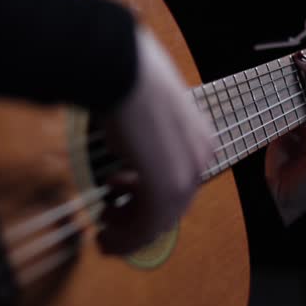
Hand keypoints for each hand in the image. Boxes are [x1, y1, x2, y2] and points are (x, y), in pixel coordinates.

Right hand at [97, 27, 213, 254]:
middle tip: (108, 215)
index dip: (145, 196)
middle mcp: (200, 160)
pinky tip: (106, 232)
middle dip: (135, 216)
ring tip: (104, 226)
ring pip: (158, 221)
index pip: (178, 184)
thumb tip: (127, 148)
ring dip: (128, 231)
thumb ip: (147, 138)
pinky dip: (126, 236)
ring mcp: (186, 174)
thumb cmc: (130, 81)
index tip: (118, 194)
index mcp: (200, 142)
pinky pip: (147, 224)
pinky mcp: (167, 185)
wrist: (125, 69)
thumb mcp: (147, 111)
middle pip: (170, 206)